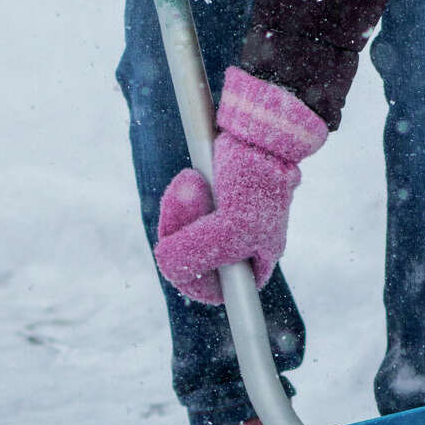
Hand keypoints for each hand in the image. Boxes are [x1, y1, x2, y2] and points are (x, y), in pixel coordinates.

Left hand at [155, 67, 326, 306]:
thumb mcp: (231, 227)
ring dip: (180, 207)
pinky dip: (182, 197)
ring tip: (190, 180)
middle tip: (187, 193)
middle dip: (181, 229)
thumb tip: (164, 262)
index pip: (214, 292)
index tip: (178, 256)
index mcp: (253, 267)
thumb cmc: (256, 181)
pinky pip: (182, 213)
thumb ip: (198, 253)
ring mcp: (222, 230)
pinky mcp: (210, 206)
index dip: (191, 278)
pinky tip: (192, 178)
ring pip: (182, 236)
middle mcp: (238, 253)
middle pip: (191, 262)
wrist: (260, 132)